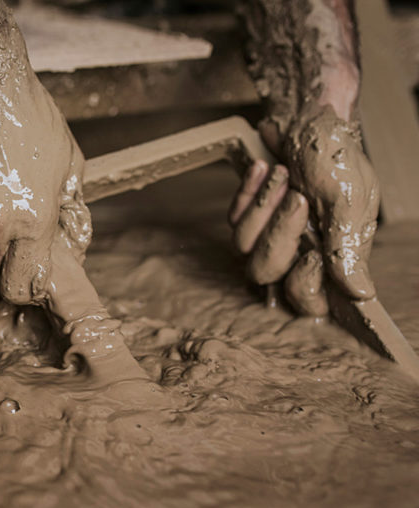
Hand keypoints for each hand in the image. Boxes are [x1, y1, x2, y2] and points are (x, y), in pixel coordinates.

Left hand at [229, 108, 379, 315]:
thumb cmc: (337, 158)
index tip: (313, 252)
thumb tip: (362, 294)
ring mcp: (268, 235)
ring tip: (285, 175)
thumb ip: (348, 251)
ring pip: (243, 247)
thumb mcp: (350, 202)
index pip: (306, 302)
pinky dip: (249, 192)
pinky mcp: (248, 215)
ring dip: (263, 206)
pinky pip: (232, 219)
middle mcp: (297, 253)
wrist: (311, 118)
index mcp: (330, 259)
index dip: (303, 283)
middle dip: (278, 235)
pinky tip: (264, 169)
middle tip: (299, 198)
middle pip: (264, 275)